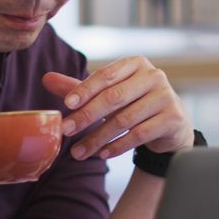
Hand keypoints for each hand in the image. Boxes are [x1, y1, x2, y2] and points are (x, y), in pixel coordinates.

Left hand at [43, 56, 193, 160]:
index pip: (106, 75)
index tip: (66, 105)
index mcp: (135, 64)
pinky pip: (139, 134)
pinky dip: (118, 146)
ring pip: (124, 119)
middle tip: (66, 131)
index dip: (85, 89)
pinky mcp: (172, 118)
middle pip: (114, 97)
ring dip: (98, 137)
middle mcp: (154, 76)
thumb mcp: (108, 94)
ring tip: (78, 152)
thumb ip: (80, 87)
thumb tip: (46, 78)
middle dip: (87, 116)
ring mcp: (166, 96)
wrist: (171, 125)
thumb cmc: (135, 104)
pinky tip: (102, 154)